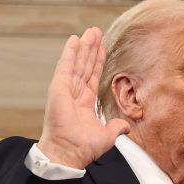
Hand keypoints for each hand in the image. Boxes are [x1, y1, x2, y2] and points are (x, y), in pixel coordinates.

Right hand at [37, 27, 130, 168]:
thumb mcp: (107, 136)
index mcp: (85, 102)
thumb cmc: (84, 147)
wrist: (70, 151)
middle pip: (85, 65)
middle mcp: (74, 93)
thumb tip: (125, 126)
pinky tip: (75, 40)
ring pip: (77, 62)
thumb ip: (116, 127)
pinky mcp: (59, 87)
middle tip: (96, 32)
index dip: (98, 62)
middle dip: (91, 49)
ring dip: (84, 46)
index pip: (92, 76)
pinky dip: (70, 52)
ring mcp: (65, 89)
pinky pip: (66, 66)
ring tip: (90, 31)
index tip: (102, 48)